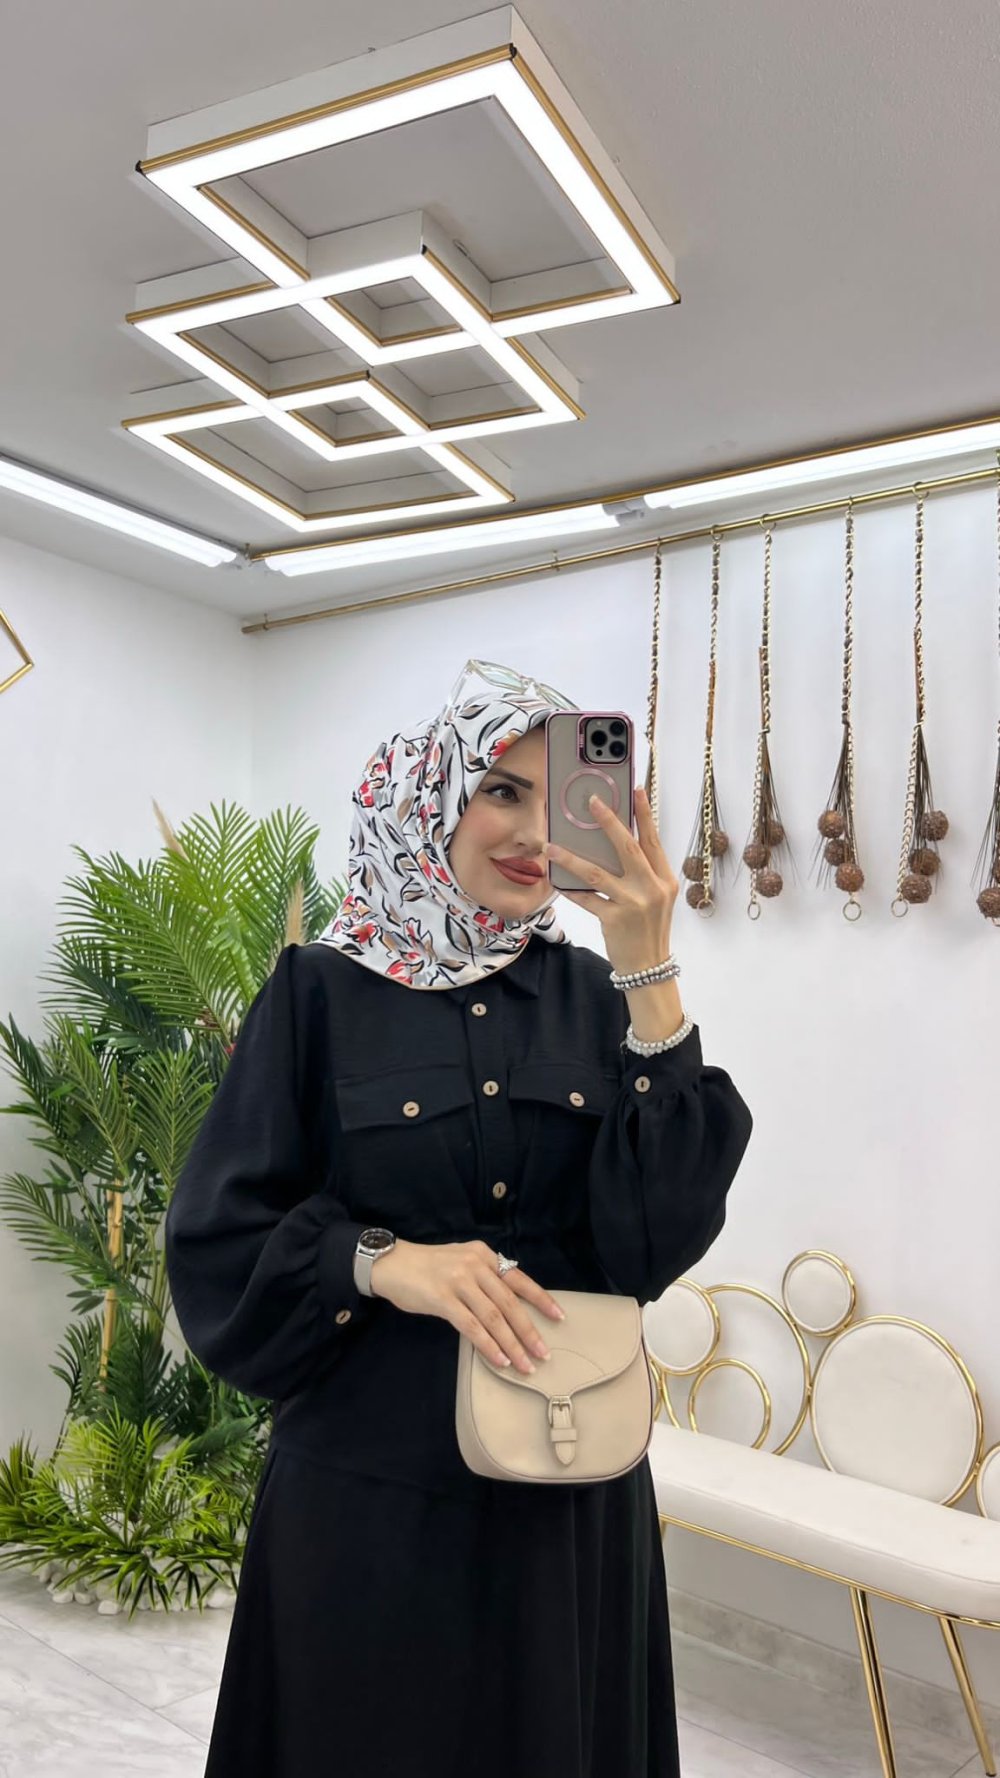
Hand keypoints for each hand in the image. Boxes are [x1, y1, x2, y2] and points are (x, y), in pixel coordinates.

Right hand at [370, 1238, 564, 1374]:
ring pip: (494, 1318)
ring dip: (512, 1344)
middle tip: (543, 1354)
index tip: (559, 1317)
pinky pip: (472, 1326)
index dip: (541, 1299)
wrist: (392, 1264)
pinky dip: (488, 1345)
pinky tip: (499, 1359)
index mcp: (484, 1255)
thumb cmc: (428, 1267)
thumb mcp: (461, 1261)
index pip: (519, 1280)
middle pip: (510, 1303)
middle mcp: (475, 1265)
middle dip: (529, 1331)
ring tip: (524, 1364)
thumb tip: (509, 1303)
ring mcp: (459, 1281)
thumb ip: (484, 1276)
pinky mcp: (442, 1299)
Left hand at [542, 783, 679, 976]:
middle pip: (628, 847)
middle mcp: (651, 888)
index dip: (645, 814)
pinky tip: (554, 880)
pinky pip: (586, 899)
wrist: (649, 966)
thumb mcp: (657, 898)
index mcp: (664, 879)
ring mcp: (633, 904)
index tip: (636, 790)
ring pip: (597, 873)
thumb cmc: (649, 928)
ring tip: (551, 846)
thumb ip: (642, 873)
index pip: (653, 841)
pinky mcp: (614, 919)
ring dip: (571, 858)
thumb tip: (614, 844)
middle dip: (609, 821)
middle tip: (592, 801)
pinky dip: (569, 889)